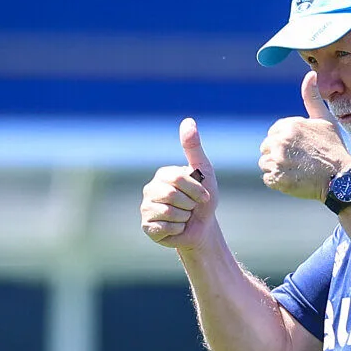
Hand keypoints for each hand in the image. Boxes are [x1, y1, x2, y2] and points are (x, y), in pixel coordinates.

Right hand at [140, 118, 216, 250]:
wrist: (203, 228)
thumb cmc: (204, 199)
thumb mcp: (204, 172)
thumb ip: (194, 148)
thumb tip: (188, 121)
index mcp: (163, 175)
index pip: (179, 179)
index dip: (196, 190)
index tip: (203, 196)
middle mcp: (150, 189)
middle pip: (172, 195)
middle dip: (190, 204)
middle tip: (191, 207)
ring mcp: (146, 207)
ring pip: (169, 212)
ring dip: (184, 218)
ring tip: (184, 217)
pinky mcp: (146, 226)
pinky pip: (164, 227)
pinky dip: (177, 229)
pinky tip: (176, 227)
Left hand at [258, 71, 350, 200]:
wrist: (341, 178)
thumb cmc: (334, 148)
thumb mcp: (325, 120)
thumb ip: (312, 98)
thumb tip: (311, 73)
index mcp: (289, 125)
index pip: (273, 134)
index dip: (286, 143)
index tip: (301, 150)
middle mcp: (281, 141)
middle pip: (267, 148)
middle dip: (279, 155)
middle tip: (299, 162)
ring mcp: (278, 160)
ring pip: (265, 163)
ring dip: (277, 168)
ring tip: (297, 171)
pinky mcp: (277, 178)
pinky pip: (268, 179)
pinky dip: (278, 182)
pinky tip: (293, 180)